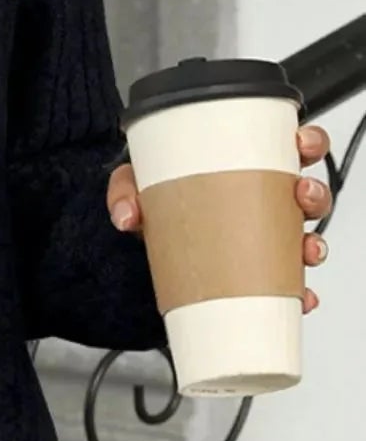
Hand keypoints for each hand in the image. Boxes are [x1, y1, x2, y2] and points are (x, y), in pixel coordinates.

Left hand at [107, 123, 333, 314]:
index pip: (289, 146)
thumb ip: (126, 191)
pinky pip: (287, 283)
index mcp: (244, 166)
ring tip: (305, 249)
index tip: (303, 146)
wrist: (140, 240)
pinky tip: (300, 297)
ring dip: (312, 242)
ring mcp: (261, 237)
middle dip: (314, 193)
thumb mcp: (135, 184)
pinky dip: (297, 291)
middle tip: (301, 195)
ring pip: (303, 236)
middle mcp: (260, 200)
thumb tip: (128, 215)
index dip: (308, 143)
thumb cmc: (151, 200)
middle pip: (305, 192)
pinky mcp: (254, 271)